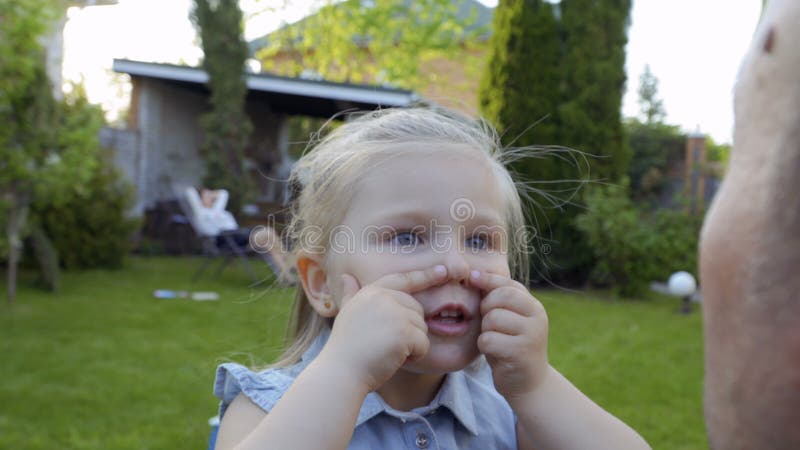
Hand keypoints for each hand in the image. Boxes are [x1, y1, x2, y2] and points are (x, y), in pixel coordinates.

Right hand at [317, 265, 447, 392]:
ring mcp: (394, 313)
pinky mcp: (404, 332)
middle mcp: (383, 297)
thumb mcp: (347, 315)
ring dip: (411, 344)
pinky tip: (394, 359)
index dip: (424, 275)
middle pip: (417, 309)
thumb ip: (351, 295)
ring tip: (386, 351)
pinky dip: (415, 356)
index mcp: (371, 292)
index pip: (403, 279)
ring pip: (422, 327)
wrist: (341, 372)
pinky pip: (424, 344)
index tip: (443, 270)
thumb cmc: (346, 349)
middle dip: (409, 329)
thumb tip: (346, 277)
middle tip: (386, 343)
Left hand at [470, 270, 548, 401]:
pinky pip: (489, 340)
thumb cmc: (511, 345)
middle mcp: (537, 317)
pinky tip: (494, 353)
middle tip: (488, 323)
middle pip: (500, 298)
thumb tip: (474, 274)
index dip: (487, 280)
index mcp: (533, 306)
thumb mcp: (508, 319)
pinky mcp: (520, 352)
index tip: (472, 278)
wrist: (528, 382)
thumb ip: (498, 298)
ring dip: (485, 330)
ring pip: (492, 319)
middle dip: (486, 308)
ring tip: (494, 339)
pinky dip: (485, 346)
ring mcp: (531, 334)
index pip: (508, 284)